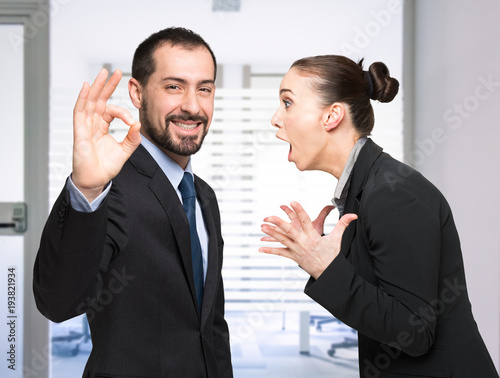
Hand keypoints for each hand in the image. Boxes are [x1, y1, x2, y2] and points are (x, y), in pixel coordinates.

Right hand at [72, 68, 141, 201]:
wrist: (96, 180)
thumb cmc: (106, 167)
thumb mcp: (125, 150)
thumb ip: (132, 138)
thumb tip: (138, 123)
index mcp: (102, 126)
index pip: (111, 110)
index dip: (123, 112)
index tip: (131, 121)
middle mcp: (92, 123)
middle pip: (99, 99)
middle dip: (107, 85)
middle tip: (115, 71)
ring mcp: (84, 126)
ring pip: (90, 101)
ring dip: (96, 86)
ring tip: (103, 73)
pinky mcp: (79, 131)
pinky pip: (79, 112)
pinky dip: (82, 99)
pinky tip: (86, 87)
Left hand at [259, 201, 356, 279]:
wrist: (328, 272)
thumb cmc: (331, 254)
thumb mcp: (337, 238)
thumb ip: (343, 224)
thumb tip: (354, 215)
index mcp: (313, 236)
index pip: (305, 221)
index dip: (299, 211)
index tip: (292, 202)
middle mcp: (303, 243)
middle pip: (289, 231)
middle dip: (278, 223)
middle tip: (269, 216)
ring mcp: (297, 250)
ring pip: (282, 240)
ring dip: (271, 234)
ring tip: (262, 227)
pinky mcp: (293, 257)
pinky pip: (280, 253)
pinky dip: (270, 250)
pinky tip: (260, 247)